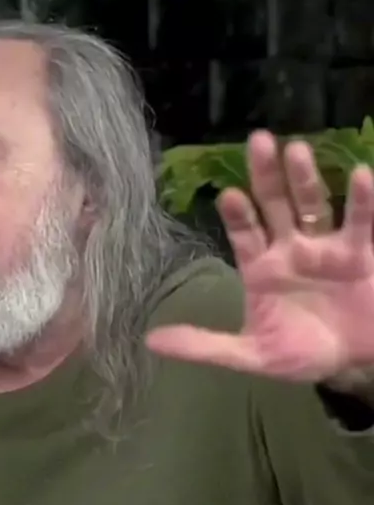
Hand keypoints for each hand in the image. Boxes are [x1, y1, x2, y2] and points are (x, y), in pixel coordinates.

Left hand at [146, 131, 373, 382]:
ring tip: (295, 150)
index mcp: (261, 267)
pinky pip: (360, 222)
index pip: (244, 233)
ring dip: (305, 179)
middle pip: (275, 205)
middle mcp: (290, 248)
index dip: (237, 214)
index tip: (228, 195)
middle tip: (257, 142)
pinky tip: (359, 175)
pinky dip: (361, 201)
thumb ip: (206, 346)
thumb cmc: (302, 353)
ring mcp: (325, 246)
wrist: (351, 362)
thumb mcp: (251, 354)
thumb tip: (151, 341)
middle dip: (266, 176)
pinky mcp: (359, 252)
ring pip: (313, 206)